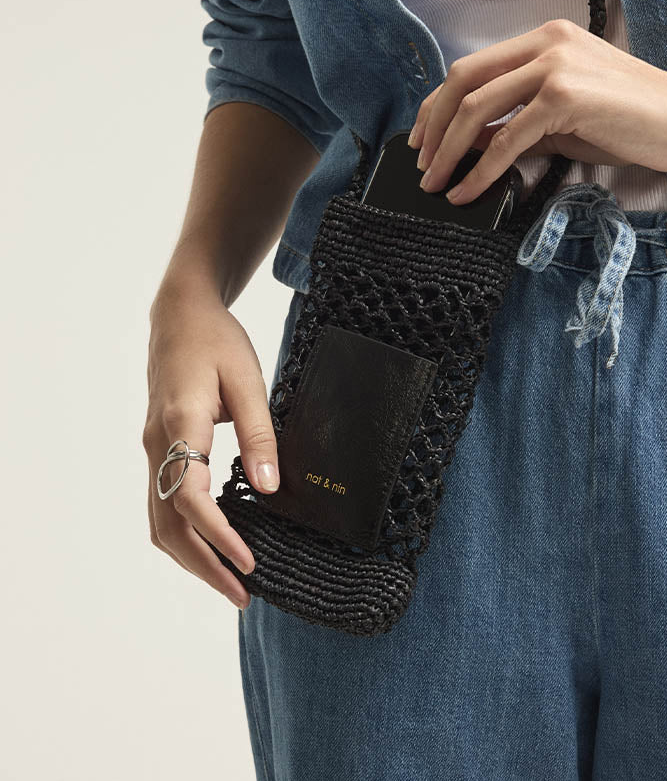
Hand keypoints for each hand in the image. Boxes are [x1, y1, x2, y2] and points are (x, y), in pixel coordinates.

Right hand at [143, 285, 280, 609]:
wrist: (180, 315)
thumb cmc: (216, 341)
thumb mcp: (248, 380)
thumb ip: (260, 434)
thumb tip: (270, 487)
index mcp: (181, 425)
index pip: (191, 498)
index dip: (218, 537)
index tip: (247, 563)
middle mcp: (158, 444)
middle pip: (169, 523)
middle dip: (204, 565)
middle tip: (243, 594)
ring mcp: (153, 449)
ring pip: (161, 520)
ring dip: (192, 556)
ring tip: (230, 581)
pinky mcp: (159, 449)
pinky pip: (163, 503)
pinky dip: (184, 534)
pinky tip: (212, 545)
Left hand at [408, 18, 666, 203]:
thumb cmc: (629, 121)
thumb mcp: (560, 120)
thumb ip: (514, 124)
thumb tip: (470, 146)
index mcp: (542, 39)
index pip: (469, 68)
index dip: (436, 105)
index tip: (421, 139)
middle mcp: (545, 42)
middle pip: (462, 81)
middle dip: (433, 127)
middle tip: (421, 164)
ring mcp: (556, 64)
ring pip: (477, 107)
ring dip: (449, 150)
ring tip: (436, 183)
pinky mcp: (567, 95)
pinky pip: (508, 137)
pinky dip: (482, 169)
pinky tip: (469, 191)